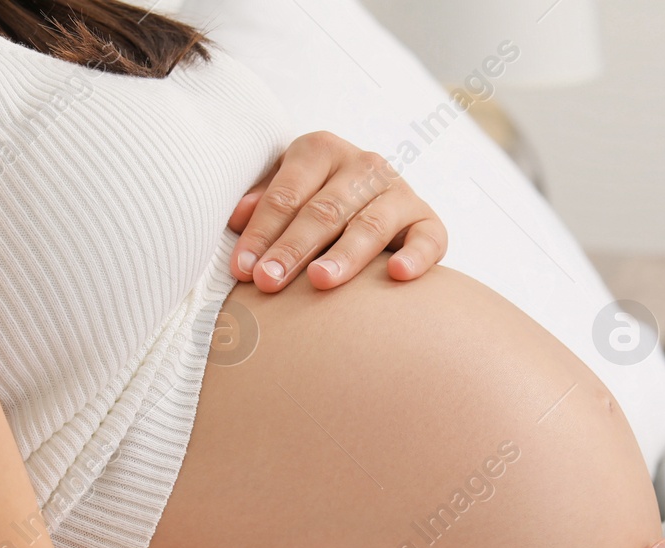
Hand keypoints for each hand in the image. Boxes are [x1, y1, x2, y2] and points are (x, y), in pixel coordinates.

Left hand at [228, 131, 446, 292]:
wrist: (370, 202)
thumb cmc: (313, 202)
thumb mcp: (284, 192)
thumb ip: (261, 202)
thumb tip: (236, 218)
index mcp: (321, 149)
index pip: (286, 195)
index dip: (261, 233)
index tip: (243, 270)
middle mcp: (364, 163)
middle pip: (323, 211)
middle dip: (293, 249)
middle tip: (269, 281)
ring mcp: (399, 191)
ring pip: (369, 226)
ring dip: (344, 256)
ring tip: (320, 281)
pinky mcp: (427, 220)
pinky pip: (428, 239)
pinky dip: (416, 256)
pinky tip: (397, 274)